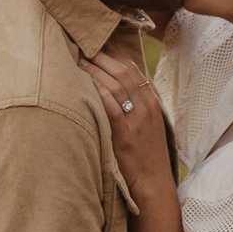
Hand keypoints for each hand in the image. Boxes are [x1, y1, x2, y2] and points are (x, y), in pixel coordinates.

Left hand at [79, 55, 174, 198]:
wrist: (153, 183)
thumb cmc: (146, 155)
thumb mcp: (147, 125)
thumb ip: (134, 106)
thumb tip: (112, 88)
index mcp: (151, 102)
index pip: (132, 69)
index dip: (112, 56)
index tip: (95, 48)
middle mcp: (146, 107)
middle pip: (122, 72)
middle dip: (101, 58)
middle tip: (83, 49)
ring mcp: (137, 120)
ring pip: (116, 85)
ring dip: (95, 71)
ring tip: (79, 62)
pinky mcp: (125, 135)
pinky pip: (111, 107)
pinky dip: (98, 92)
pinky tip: (86, 84)